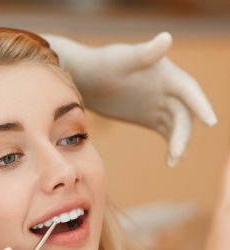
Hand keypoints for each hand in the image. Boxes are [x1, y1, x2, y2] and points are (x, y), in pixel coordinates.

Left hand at [45, 32, 216, 166]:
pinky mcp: (151, 118)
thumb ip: (143, 53)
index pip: (189, 90)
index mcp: (166, 74)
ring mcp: (160, 105)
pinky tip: (171, 161)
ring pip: (177, 126)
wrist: (86, 80)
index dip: (201, 105)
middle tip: (176, 155)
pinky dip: (172, 146)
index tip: (211, 123)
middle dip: (183, 134)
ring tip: (173, 162)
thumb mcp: (121, 60)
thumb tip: (166, 38)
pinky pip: (167, 133)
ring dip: (179, 144)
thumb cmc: (103, 65)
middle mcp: (168, 90)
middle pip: (183, 114)